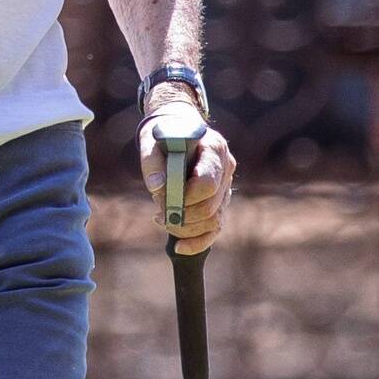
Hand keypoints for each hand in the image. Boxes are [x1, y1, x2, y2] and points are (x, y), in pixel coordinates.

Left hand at [145, 100, 236, 256]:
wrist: (177, 131)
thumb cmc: (164, 135)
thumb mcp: (152, 141)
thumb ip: (153, 162)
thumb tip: (156, 188)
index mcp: (214, 148)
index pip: (207, 183)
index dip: (185, 197)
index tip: (163, 197)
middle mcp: (226, 169)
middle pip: (210, 206)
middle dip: (182, 215)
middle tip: (158, 213)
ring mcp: (226, 187)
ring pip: (213, 220)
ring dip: (185, 228)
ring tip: (162, 219)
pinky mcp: (220, 202)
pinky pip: (215, 229)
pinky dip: (198, 242)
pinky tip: (179, 247)